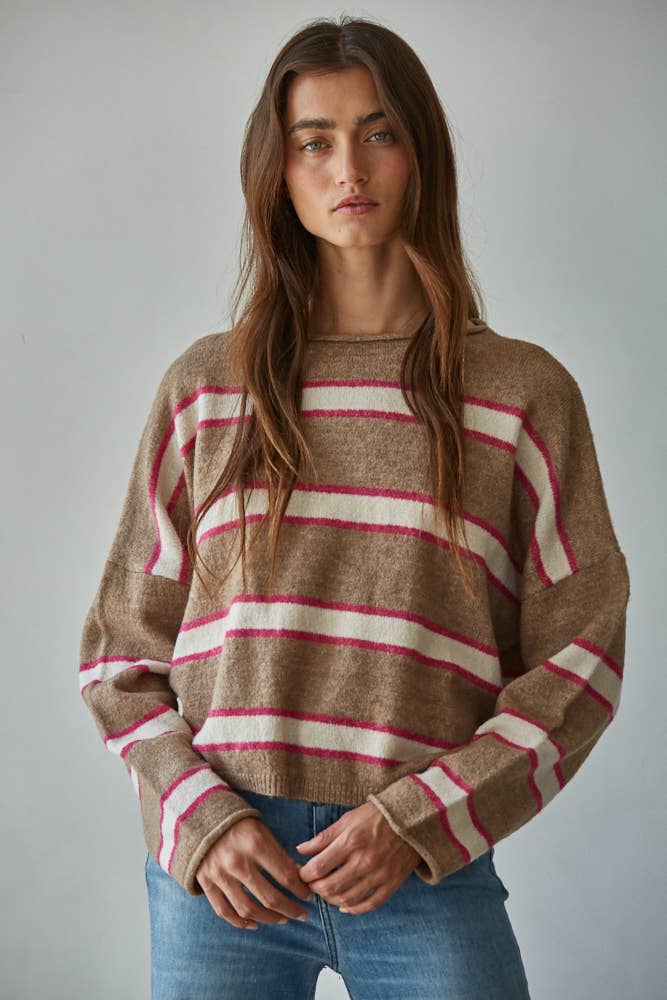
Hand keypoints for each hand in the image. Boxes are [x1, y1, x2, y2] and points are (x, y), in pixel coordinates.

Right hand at [196, 816, 313, 929]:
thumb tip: (299, 876)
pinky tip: (254, 923)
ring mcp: (219, 875)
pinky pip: (224, 911)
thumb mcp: (262, 829)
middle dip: (291, 909)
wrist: (199, 815)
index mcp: (255, 844)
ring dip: (269, 918)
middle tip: (303, 914)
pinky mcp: (206, 882)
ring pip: (248, 909)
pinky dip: (240, 922)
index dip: (301, 889)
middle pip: (270, 897)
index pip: (285, 875)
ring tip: (283, 919)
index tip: (309, 895)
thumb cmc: (237, 822)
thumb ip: (278, 853)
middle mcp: (237, 862)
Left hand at [295, 801, 420, 913]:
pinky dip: (354, 909)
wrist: (411, 819)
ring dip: (331, 900)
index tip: (301, 874)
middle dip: (315, 890)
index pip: (319, 867)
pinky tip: (344, 906)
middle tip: (311, 886)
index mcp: (350, 841)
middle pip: (330, 887)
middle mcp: (364, 860)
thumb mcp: (347, 820)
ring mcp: (379, 874)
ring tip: (326, 894)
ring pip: (348, 898)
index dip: (305, 875)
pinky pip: (370, 904)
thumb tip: (301, 850)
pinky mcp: (391, 883)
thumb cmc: (376, 816)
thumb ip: (324, 837)